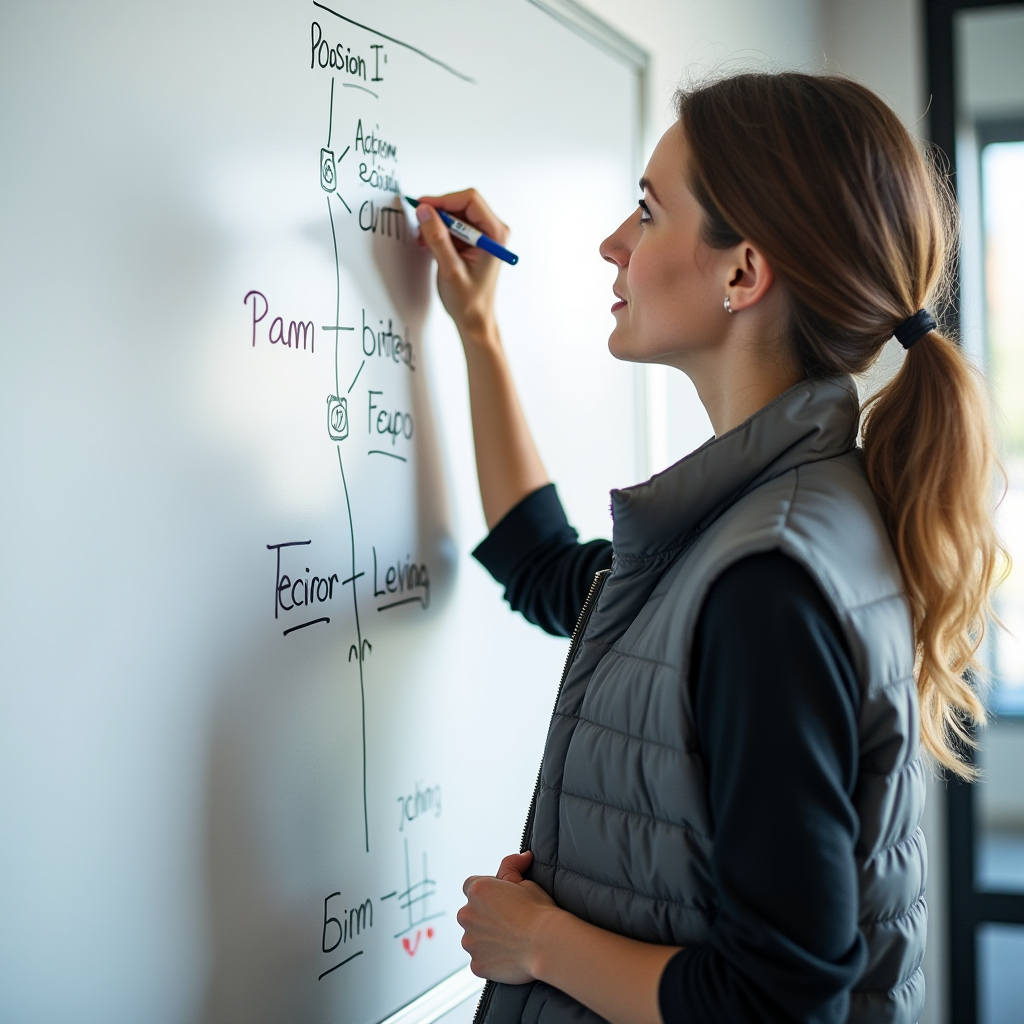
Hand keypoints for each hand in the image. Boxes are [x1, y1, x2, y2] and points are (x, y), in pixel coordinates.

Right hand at [414, 190, 509, 344]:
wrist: (474, 319)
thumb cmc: (469, 301)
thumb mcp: (451, 269)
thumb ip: (437, 238)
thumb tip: (425, 212)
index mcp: (495, 234)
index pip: (470, 200)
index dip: (443, 200)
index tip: (422, 206)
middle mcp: (492, 231)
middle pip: (461, 204)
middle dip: (438, 213)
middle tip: (420, 226)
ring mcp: (482, 236)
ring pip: (454, 214)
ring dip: (435, 224)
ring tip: (423, 240)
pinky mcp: (472, 242)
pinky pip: (452, 226)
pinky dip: (438, 232)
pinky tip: (428, 244)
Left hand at [457, 851, 558, 983]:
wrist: (546, 944)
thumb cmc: (538, 911)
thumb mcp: (526, 881)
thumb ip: (513, 866)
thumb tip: (522, 856)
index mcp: (477, 890)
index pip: (471, 886)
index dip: (487, 893)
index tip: (500, 901)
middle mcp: (467, 914)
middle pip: (470, 913)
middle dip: (483, 916)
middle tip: (507, 922)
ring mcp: (470, 942)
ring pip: (473, 938)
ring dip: (485, 938)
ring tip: (510, 941)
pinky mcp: (476, 964)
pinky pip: (480, 960)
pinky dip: (490, 959)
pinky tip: (508, 956)